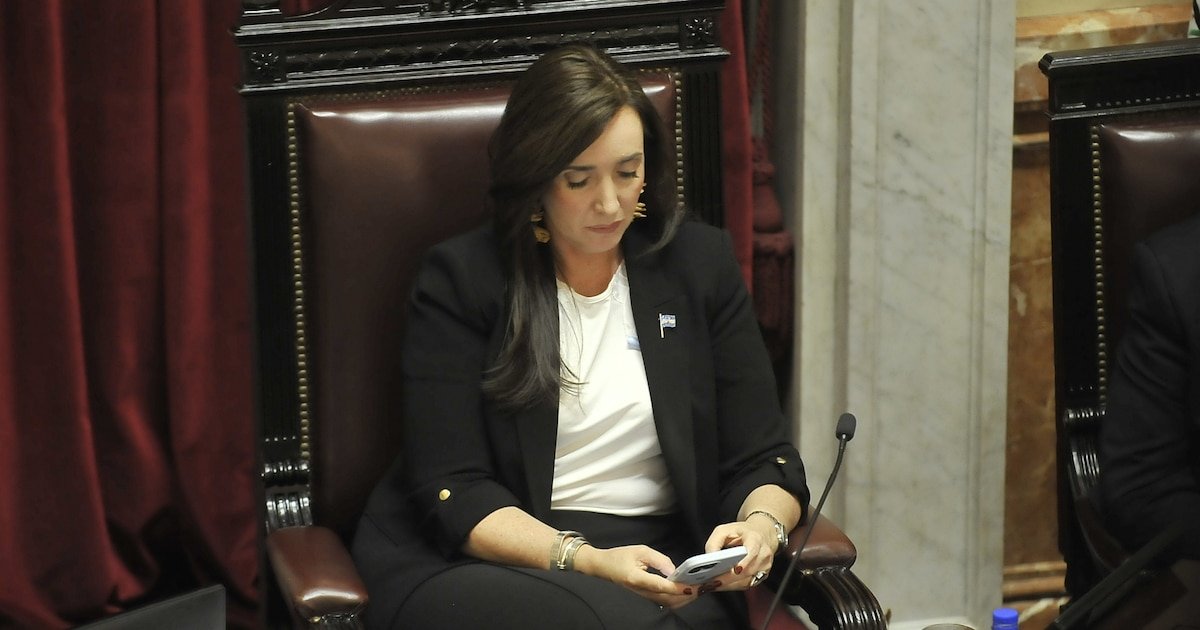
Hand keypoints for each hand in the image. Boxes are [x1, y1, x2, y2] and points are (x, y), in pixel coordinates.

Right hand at [574, 544, 698, 608]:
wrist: (602, 567)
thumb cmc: (620, 556)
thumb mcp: (640, 550)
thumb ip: (659, 559)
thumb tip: (675, 570)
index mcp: (637, 578)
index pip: (661, 586)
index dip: (678, 587)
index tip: (693, 585)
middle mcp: (640, 591)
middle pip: (668, 599)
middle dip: (687, 595)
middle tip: (704, 587)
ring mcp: (643, 597)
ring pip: (668, 603)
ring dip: (685, 599)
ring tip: (699, 589)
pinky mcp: (645, 598)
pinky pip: (664, 602)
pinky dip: (678, 599)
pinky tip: (687, 592)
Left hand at [702, 519, 777, 590]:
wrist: (760, 534)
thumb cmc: (741, 532)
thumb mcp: (724, 530)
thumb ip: (714, 542)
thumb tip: (709, 559)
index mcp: (755, 539)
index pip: (752, 552)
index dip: (744, 562)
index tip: (734, 570)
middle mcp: (763, 554)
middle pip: (747, 571)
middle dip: (729, 578)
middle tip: (712, 582)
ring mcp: (765, 566)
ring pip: (747, 581)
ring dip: (729, 585)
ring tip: (712, 585)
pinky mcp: (763, 576)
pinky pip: (747, 584)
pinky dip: (733, 586)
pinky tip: (721, 585)